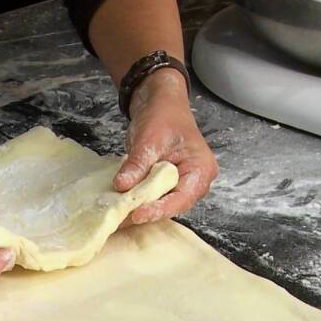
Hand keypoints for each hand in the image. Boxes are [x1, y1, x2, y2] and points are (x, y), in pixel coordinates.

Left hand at [114, 68, 218, 223]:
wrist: (158, 100)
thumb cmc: (162, 114)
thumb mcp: (148, 139)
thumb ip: (137, 164)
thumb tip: (122, 185)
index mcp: (201, 169)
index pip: (181, 198)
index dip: (158, 209)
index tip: (136, 215)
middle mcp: (196, 180)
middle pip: (173, 205)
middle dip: (148, 212)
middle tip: (123, 220)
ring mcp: (183, 182)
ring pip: (163, 203)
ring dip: (142, 208)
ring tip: (120, 217)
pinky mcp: (168, 181)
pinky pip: (155, 196)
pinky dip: (140, 200)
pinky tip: (123, 205)